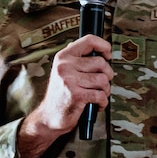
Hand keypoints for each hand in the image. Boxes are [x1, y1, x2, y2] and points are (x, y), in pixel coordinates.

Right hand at [19, 34, 113, 157]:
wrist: (49, 117)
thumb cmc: (61, 94)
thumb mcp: (63, 71)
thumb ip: (76, 58)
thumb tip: (96, 48)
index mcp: (63, 57)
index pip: (89, 40)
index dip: (104, 46)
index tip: (108, 55)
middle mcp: (65, 66)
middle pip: (101, 63)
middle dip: (108, 75)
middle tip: (102, 84)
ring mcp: (70, 81)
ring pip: (103, 80)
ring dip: (106, 90)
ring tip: (98, 95)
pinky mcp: (76, 96)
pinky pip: (101, 95)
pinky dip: (103, 102)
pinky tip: (96, 104)